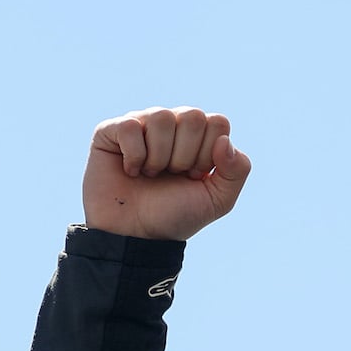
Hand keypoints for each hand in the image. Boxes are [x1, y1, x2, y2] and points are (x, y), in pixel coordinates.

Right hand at [82, 106, 252, 239]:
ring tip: (152, 174)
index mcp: (199, 136)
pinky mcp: (112, 130)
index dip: (209, 153)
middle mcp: (172, 124)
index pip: (218, 122)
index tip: (194, 175)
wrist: (137, 235)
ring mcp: (142, 124)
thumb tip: (225, 140)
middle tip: (173, 174)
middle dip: (185, 155)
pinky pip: (131, 126)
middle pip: (192, 116)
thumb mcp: (219, 200)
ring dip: (159, 156)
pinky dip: (134, 156)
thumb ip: (238, 170)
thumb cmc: (176, 215)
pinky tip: (131, 171)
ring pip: (162, 117)